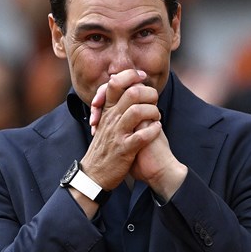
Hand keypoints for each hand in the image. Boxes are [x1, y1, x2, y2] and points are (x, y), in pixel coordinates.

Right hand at [89, 71, 185, 200]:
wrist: (93, 174)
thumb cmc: (104, 148)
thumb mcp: (105, 124)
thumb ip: (114, 108)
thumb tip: (127, 90)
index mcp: (107, 111)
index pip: (115, 83)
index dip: (131, 76)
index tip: (142, 78)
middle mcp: (111, 119)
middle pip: (132, 93)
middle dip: (149, 94)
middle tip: (155, 100)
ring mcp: (117, 134)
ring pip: (138, 111)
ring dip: (153, 112)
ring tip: (157, 116)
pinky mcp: (124, 150)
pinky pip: (142, 136)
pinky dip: (153, 130)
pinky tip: (157, 130)